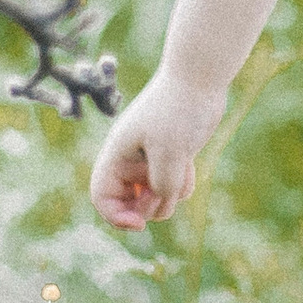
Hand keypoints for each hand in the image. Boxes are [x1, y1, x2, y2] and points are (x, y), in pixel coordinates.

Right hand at [89, 68, 227, 228]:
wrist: (200, 79)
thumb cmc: (179, 110)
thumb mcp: (170, 153)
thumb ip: (163, 185)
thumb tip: (163, 202)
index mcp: (118, 154)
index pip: (102, 196)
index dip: (116, 216)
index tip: (139, 224)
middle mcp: (130, 159)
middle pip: (129, 201)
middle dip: (148, 207)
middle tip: (167, 193)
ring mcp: (151, 158)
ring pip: (156, 196)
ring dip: (170, 193)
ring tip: (182, 168)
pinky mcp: (171, 155)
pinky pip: (174, 185)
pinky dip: (183, 182)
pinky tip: (191, 162)